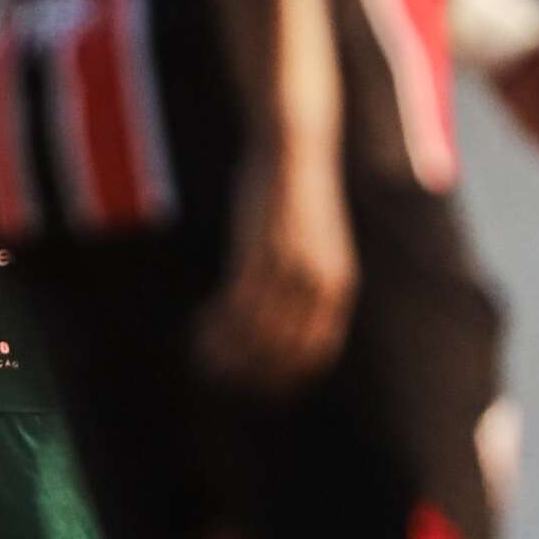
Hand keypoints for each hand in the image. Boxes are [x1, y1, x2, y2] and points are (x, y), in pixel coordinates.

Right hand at [196, 145, 356, 390]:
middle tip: (218, 373)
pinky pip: (235, 305)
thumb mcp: (315, 245)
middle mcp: (319, 283)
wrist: (295, 152)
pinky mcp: (259, 254)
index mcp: (339, 285)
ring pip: (254, 331)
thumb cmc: (299, 198)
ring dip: (224, 349)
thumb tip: (282, 314)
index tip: (259, 385)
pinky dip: (215, 322)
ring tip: (201, 354)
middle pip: (283, 349)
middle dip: (249, 369)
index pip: (317, 350)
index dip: (287, 375)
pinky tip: (199, 323)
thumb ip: (307, 281)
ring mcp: (289, 269)